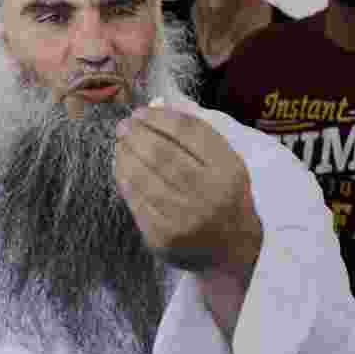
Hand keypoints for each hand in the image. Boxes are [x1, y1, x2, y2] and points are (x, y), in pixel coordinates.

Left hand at [113, 99, 261, 279]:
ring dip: (125, 154)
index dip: (159, 118)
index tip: (141, 112)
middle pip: (162, 154)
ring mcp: (185, 220)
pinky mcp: (163, 238)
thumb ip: (195, 132)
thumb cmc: (224, 194)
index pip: (189, 132)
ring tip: (120, 142)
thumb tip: (155, 105)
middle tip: (124, 125)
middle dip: (136, 134)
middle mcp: (209, 195)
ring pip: (143, 177)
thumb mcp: (224, 161)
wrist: (234, 247)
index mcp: (229, 170)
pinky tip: (121, 165)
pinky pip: (134, 200)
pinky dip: (124, 178)